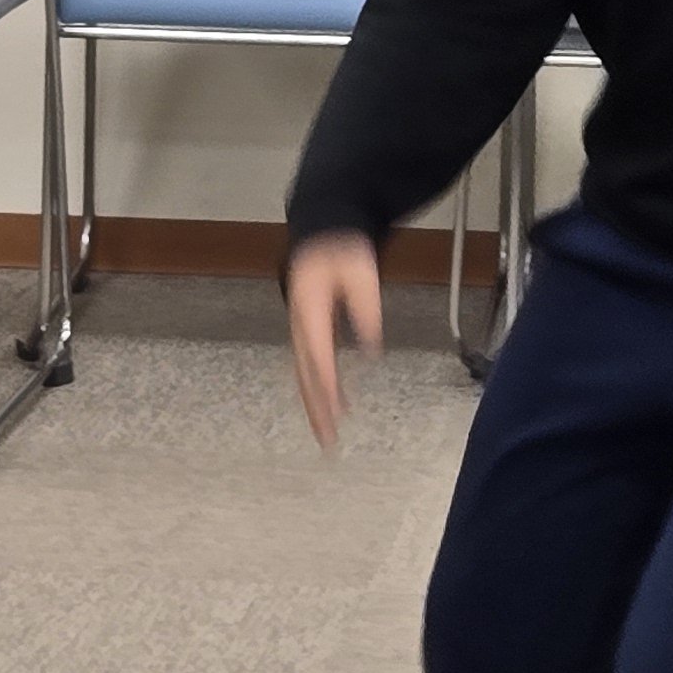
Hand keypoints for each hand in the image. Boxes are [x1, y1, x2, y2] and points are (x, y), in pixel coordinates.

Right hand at [282, 230, 381, 451]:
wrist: (321, 231)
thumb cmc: (340, 249)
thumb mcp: (361, 272)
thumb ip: (366, 309)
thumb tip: (372, 349)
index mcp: (310, 308)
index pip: (318, 353)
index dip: (326, 384)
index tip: (336, 410)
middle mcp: (300, 324)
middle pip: (306, 374)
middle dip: (316, 409)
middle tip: (327, 441)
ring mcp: (302, 329)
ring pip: (304, 375)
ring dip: (314, 406)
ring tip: (326, 435)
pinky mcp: (309, 332)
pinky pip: (310, 366)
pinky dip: (319, 389)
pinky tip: (336, 406)